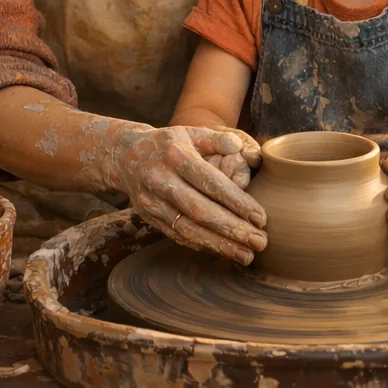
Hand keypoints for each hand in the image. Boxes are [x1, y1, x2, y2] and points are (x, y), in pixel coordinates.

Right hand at [105, 123, 266, 263]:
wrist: (125, 156)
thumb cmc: (169, 143)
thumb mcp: (191, 132)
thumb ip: (216, 139)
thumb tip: (239, 146)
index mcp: (176, 156)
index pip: (211, 183)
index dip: (237, 202)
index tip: (261, 218)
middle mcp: (161, 181)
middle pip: (201, 212)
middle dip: (232, 230)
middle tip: (260, 242)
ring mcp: (152, 203)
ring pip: (188, 229)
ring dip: (219, 246)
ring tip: (247, 256)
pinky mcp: (149, 218)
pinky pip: (178, 236)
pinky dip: (202, 246)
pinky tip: (223, 252)